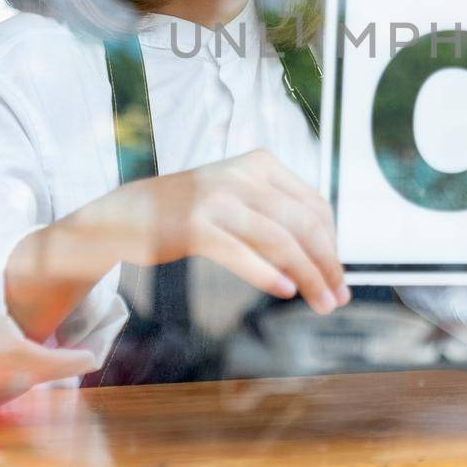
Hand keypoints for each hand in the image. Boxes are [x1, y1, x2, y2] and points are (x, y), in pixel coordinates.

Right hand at [67, 148, 348, 314]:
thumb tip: (324, 253)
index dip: (333, 243)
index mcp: (260, 163)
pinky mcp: (194, 226)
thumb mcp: (237, 197)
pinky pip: (242, 253)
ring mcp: (216, 199)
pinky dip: (268, 274)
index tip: (339, 273)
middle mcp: (241, 175)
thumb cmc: (190, 211)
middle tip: (339, 296)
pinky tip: (286, 291)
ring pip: (280, 241)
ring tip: (321, 302)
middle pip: (303, 224)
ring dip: (308, 277)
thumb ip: (275, 214)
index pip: (314, 204)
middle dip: (328, 264)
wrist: (126, 214)